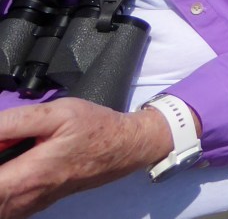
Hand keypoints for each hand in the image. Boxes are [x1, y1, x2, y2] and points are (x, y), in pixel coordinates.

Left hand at [0, 99, 170, 217]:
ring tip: (9, 150)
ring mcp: (28, 205)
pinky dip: (2, 189)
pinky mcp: (33, 205)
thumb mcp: (57, 113)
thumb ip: (14, 122)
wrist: (124, 147)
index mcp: (27, 176)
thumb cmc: (93, 128)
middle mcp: (24, 198)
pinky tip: (10, 168)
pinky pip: (4, 206)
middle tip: (7, 143)